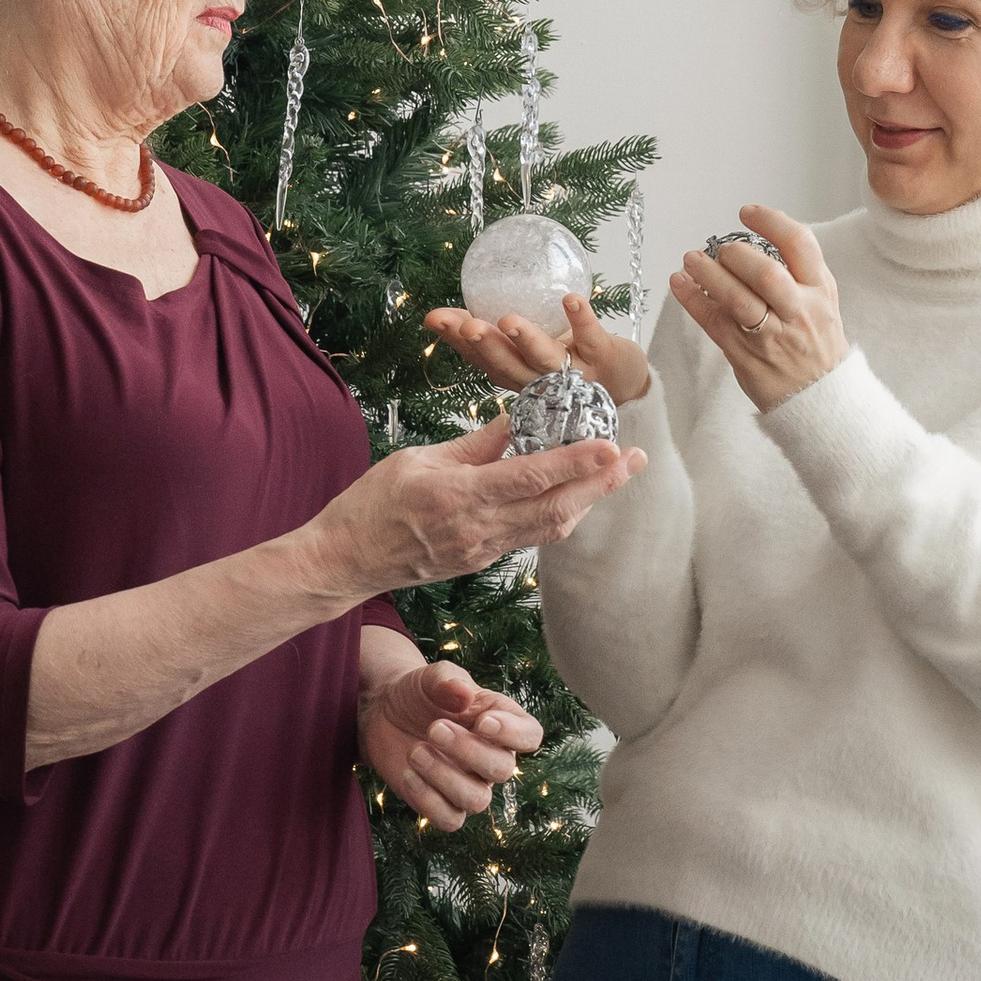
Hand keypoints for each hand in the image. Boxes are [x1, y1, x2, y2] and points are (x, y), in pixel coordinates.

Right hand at [307, 414, 643, 597]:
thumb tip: (518, 418)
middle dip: (601, 483)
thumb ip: (475, 445)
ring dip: (588, 500)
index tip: (611, 444)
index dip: (577, 462)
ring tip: (616, 473)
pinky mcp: (482, 560)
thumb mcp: (418, 460)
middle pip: (557, 508)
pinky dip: (560, 514)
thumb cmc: (371, 504)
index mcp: (461, 497)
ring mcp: (484, 551)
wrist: (346, 561)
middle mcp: (480, 530)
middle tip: (635, 458)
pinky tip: (575, 496)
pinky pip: (532, 537)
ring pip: (551, 526)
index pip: (532, 477)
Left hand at [360, 658, 541, 828]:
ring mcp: (468, 784)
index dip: (514, 734)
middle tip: (434, 728)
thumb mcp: (430, 677)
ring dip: (445, 777)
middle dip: (468, 751)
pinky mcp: (441, 803)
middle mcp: (491, 757)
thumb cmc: (420, 692)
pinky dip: (428, 801)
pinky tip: (408, 774)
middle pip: (502, 769)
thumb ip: (447, 680)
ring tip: (416, 751)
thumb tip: (465, 693)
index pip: (529, 735)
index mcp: (501, 721)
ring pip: (477, 800)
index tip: (483, 722)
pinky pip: (450, 819)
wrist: (386, 711)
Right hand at [424, 290, 651, 408]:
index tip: (435, 318)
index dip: (457, 341)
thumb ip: (491, 334)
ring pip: (546, 359)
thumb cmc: (566, 360)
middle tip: (468, 327)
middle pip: (509, 365)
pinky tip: (570, 299)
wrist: (624, 382)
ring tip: (508, 320)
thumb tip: (438, 316)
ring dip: (527, 339)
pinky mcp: (604, 358)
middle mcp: (540, 380)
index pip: (481, 359)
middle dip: (487, 345)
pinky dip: (581, 319)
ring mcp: (573, 371)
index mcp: (517, 375)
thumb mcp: (524, 350)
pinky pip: (591, 337)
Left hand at [669, 206, 847, 409]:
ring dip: (708, 274)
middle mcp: (798, 310)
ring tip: (691, 260)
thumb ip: (798, 272)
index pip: (799, 244)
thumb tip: (758, 239)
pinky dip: (692, 300)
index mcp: (820, 290)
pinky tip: (679, 284)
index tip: (747, 213)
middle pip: (764, 272)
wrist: (821, 398)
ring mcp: (771, 335)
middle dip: (736, 254)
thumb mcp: (823, 302)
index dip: (770, 222)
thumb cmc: (816, 345)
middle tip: (722, 250)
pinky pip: (714, 322)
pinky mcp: (745, 354)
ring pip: (736, 298)